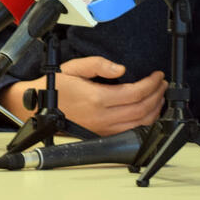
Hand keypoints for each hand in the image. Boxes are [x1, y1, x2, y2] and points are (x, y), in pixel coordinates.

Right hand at [0, 56, 167, 134]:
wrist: (37, 107)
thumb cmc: (55, 86)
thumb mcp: (74, 67)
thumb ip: (99, 65)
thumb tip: (121, 68)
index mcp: (97, 98)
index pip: (135, 93)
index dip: (151, 84)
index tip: (158, 75)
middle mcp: (102, 117)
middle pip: (141, 109)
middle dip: (157, 95)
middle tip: (162, 83)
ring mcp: (103, 128)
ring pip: (139, 124)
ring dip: (154, 110)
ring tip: (160, 96)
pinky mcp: (102, 134)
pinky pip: (130, 131)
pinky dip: (144, 122)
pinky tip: (148, 112)